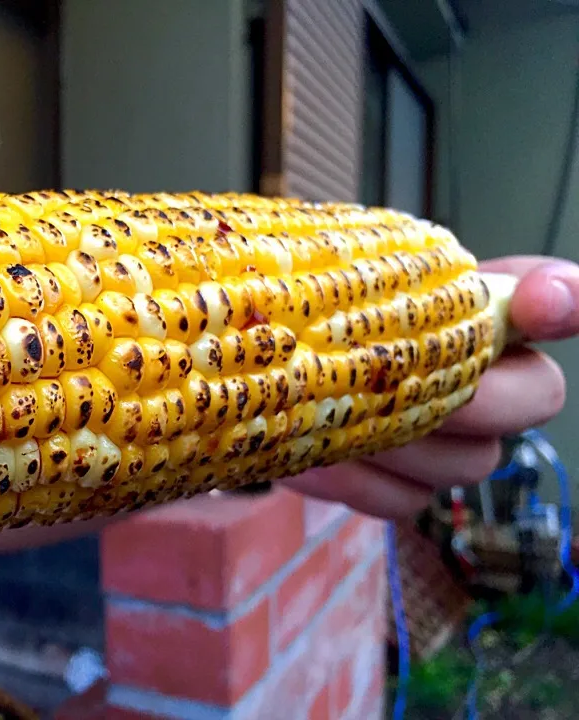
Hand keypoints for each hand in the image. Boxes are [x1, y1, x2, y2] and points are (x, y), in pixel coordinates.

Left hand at [280, 255, 578, 518]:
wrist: (252, 382)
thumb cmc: (301, 319)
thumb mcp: (320, 273)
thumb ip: (357, 255)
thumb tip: (374, 237)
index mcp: (469, 309)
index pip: (552, 296)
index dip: (565, 299)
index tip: (542, 299)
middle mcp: (481, 377)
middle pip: (536, 394)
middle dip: (480, 397)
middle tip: (406, 386)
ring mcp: (448, 442)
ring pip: (470, 459)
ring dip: (403, 442)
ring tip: (330, 419)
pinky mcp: (403, 486)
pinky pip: (407, 499)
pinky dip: (359, 482)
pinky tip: (315, 460)